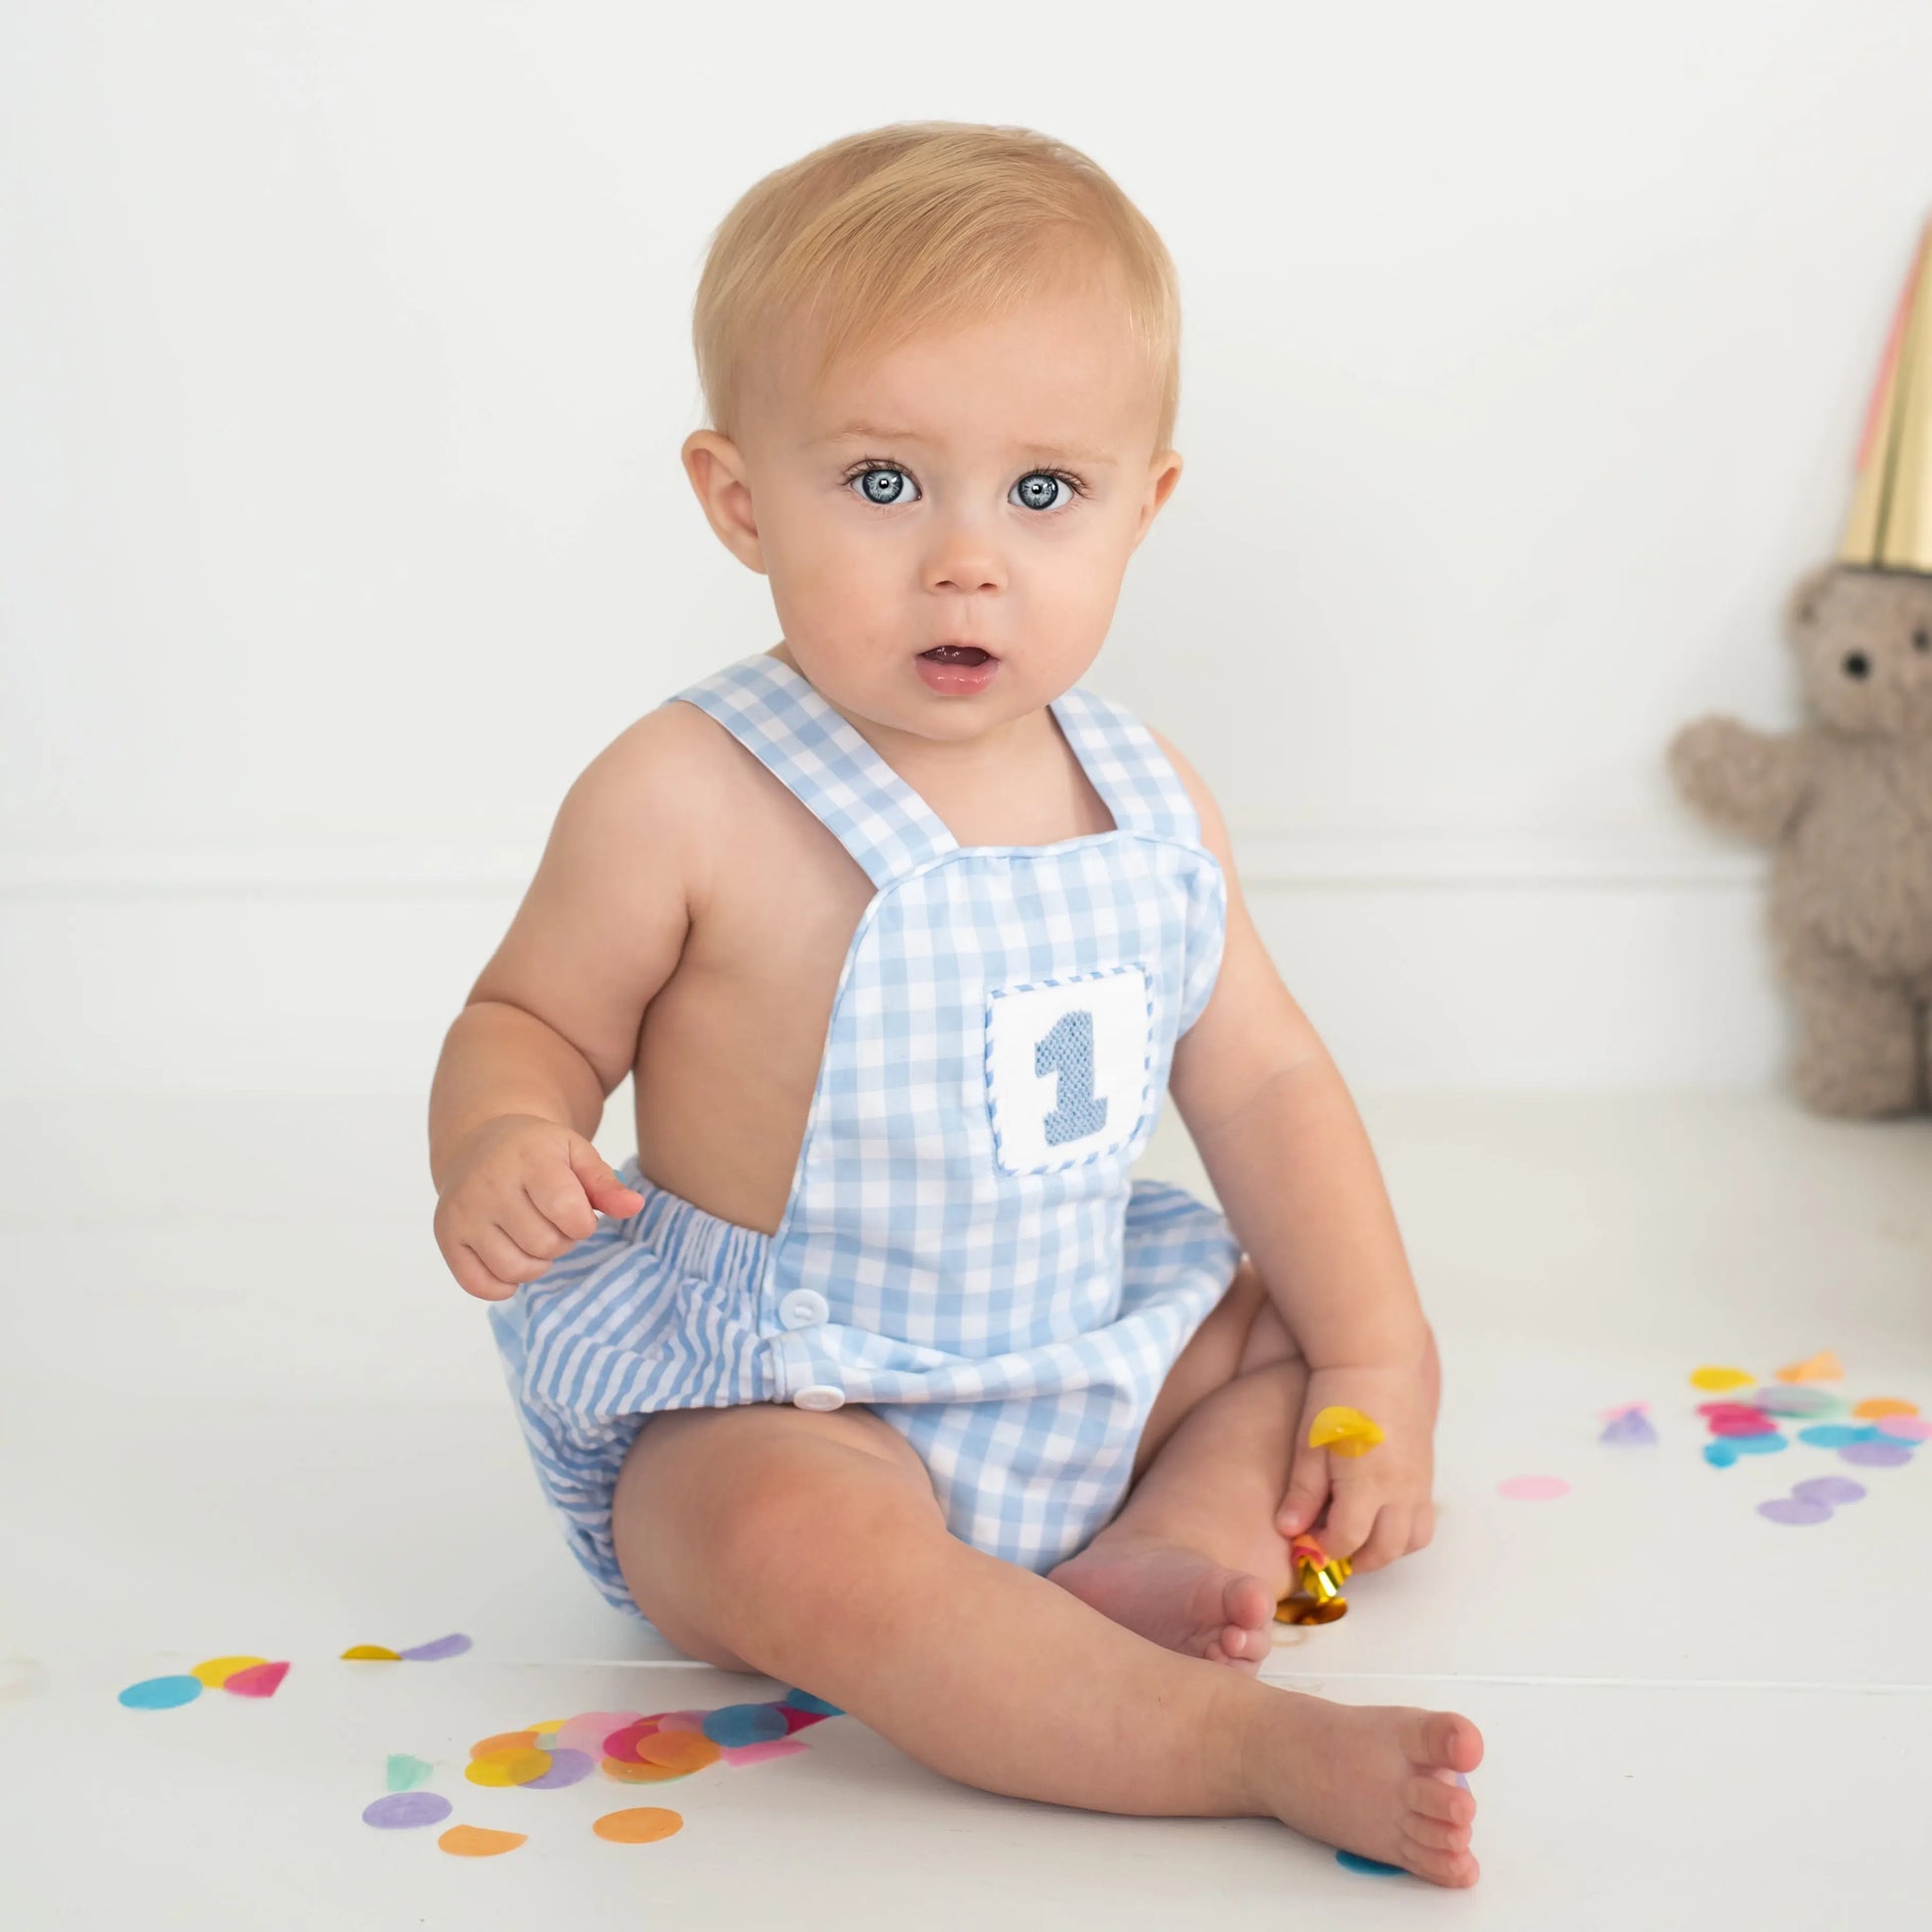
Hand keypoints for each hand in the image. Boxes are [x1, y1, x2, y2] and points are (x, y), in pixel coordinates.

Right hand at [433, 1114, 644, 1301]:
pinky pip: (480, 1285)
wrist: (480, 1142)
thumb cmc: (536, 1151)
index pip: (569, 1214)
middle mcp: (488, 1185)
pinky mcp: (446, 1236)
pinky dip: (503, 1283)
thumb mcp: (576, 1153)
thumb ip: (606, 1183)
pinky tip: (511, 1255)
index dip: (583, 1223)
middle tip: (553, 1221)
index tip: (578, 1211)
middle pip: (545, 1245)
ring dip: (536, 1262)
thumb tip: (634, 1207)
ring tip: (534, 1235)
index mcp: (527, 1159)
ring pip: (516, 1270)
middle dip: (562, 1240)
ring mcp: (463, 1213)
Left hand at [1274, 1357, 1436, 1572]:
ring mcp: (1418, 1479)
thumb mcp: (1309, 1442)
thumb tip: (1291, 1531)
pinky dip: (1403, 1528)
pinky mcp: (1426, 1469)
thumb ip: (1302, 1491)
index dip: (1323, 1549)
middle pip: (1385, 1550)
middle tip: (1330, 1550)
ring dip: (1386, 1548)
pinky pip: (1423, 1516)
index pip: (1347, 1540)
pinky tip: (1375, 1511)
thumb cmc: (1335, 1394)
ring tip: (1357, 1535)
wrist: (1376, 1356)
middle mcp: (1400, 1488)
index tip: (1305, 1541)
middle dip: (1355, 1559)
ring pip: (1413, 1539)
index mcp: (1367, 1483)